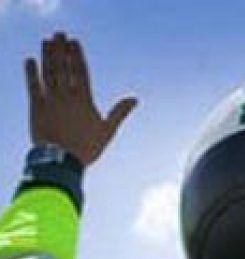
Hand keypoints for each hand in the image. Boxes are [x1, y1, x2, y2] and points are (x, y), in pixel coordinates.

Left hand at [25, 32, 136, 167]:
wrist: (61, 160)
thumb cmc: (87, 148)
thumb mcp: (107, 130)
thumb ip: (120, 112)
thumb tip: (135, 98)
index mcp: (84, 101)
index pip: (80, 72)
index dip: (76, 55)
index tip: (73, 41)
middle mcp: (66, 96)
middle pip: (63, 67)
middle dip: (60, 49)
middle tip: (58, 34)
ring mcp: (50, 100)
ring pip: (49, 73)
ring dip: (47, 55)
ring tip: (46, 41)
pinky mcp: (36, 106)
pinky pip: (33, 85)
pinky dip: (31, 72)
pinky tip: (31, 61)